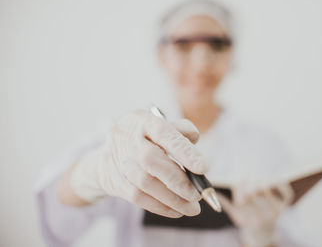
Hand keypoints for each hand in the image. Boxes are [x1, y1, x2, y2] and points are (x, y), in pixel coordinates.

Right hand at [69, 110, 207, 217]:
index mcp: (142, 119)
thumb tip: (195, 139)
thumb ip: (180, 131)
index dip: (183, 150)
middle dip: (178, 181)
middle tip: (198, 195)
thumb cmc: (145, 140)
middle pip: (151, 160)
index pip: (163, 132)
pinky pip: (137, 197)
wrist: (109, 155)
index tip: (203, 168)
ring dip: (172, 199)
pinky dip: (160, 206)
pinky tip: (176, 211)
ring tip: (192, 208)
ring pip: (144, 182)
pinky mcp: (113, 181)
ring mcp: (118, 159)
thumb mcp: (161, 127)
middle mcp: (127, 137)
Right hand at [218, 181, 293, 246]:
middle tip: (246, 178)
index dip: (239, 186)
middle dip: (248, 182)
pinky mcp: (286, 205)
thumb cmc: (246, 218)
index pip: (242, 198)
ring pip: (266, 188)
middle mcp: (263, 216)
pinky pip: (285, 190)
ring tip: (256, 179)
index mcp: (248, 219)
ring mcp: (276, 211)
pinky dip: (278, 182)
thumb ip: (225, 202)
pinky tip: (270, 179)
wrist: (263, 232)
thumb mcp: (234, 214)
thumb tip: (212, 190)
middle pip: (253, 191)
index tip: (237, 180)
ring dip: (259, 179)